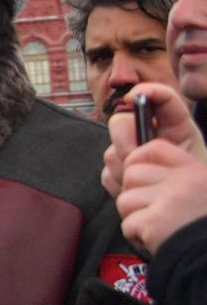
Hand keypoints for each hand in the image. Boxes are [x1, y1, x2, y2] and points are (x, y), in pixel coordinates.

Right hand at [102, 83, 206, 198]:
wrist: (187, 213)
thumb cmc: (197, 188)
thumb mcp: (194, 163)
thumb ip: (170, 145)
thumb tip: (138, 143)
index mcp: (175, 126)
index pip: (161, 97)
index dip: (146, 91)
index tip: (131, 97)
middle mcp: (148, 135)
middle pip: (121, 121)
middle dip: (124, 140)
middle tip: (136, 157)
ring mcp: (130, 152)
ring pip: (112, 151)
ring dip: (125, 169)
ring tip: (146, 184)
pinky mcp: (118, 172)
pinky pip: (107, 173)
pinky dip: (120, 184)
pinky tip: (137, 191)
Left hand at [116, 141, 206, 256]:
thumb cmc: (202, 228)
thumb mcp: (202, 190)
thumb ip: (179, 178)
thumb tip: (137, 167)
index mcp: (194, 172)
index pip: (153, 148)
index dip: (137, 159)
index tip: (140, 178)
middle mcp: (181, 182)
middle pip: (132, 174)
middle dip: (133, 194)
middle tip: (148, 210)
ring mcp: (168, 201)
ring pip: (125, 199)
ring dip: (133, 216)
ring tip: (153, 226)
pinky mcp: (155, 222)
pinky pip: (127, 224)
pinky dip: (135, 236)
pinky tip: (153, 239)